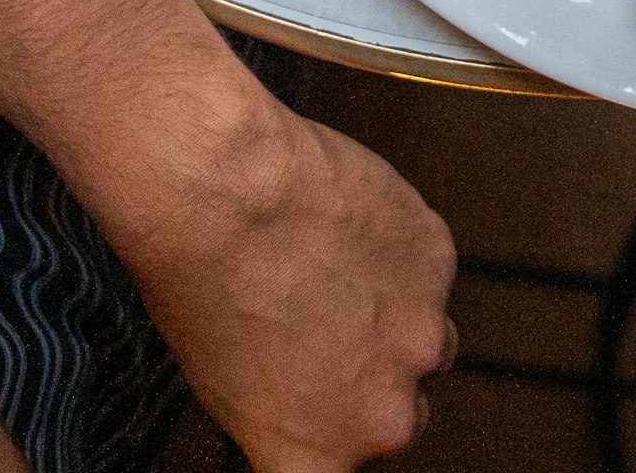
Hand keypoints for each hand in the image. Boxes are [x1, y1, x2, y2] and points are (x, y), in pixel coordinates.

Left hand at [90, 90, 457, 468]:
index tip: (316, 410)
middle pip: (399, 413)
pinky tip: (346, 226)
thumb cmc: (198, 282)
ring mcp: (421, 337)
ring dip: (394, 317)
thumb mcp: (219, 385)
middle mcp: (382, 416)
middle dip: (369, 379)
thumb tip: (296, 399)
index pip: (339, 469)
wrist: (222, 191)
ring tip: (334, 271)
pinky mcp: (437, 264)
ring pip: (426, 340)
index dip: (325, 432)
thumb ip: (284, 412)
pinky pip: (426, 266)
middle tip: (322, 331)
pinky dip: (396, 249)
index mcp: (318, 455)